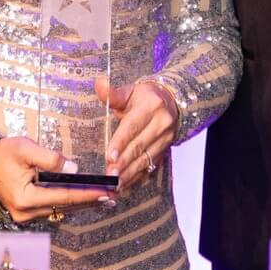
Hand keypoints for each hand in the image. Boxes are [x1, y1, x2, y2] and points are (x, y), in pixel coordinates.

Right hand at [0, 136, 113, 224]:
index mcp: (25, 198)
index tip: (106, 191)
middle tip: (113, 196)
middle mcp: (25, 212)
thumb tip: (74, 169)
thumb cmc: (3, 153)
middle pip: (64, 207)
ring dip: (81, 204)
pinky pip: (52, 209)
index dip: (86, 194)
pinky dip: (69, 204)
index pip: (64, 197)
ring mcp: (25, 215)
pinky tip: (84, 199)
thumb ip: (50, 159)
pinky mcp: (26, 213)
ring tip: (104, 198)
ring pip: (60, 210)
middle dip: (89, 201)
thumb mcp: (26, 149)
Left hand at [97, 77, 173, 191]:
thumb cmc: (145, 97)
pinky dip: (137, 177)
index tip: (110, 156)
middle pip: (140, 146)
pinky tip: (125, 184)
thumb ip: (113, 93)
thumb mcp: (130, 91)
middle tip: (109, 175)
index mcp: (151, 106)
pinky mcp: (165, 150)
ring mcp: (165, 139)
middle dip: (124, 163)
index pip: (133, 126)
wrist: (172, 102)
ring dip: (130, 173)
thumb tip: (99, 84)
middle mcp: (161, 123)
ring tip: (115, 184)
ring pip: (146, 159)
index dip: (121, 142)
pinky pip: (150, 166)